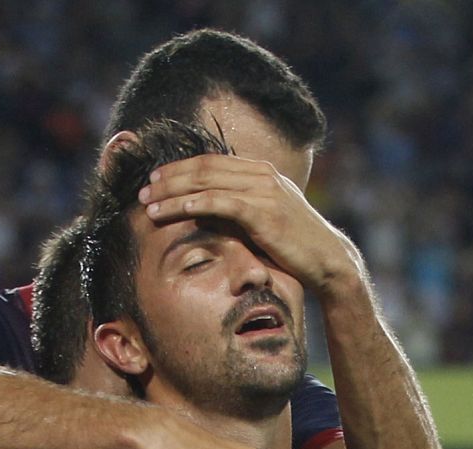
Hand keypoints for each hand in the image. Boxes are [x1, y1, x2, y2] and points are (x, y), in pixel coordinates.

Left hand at [140, 154, 362, 299]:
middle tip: (143, 191)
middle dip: (170, 178)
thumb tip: (206, 210)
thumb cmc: (297, 248)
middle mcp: (263, 175)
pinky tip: (177, 209)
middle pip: (204, 167)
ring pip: (208, 183)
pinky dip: (196, 203)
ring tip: (150, 205)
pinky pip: (223, 202)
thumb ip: (241, 209)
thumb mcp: (267, 220)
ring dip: (174, 193)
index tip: (155, 180)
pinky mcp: (265, 212)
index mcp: (262, 172)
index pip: (211, 161)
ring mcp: (265, 191)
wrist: (329, 262)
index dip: (180, 168)